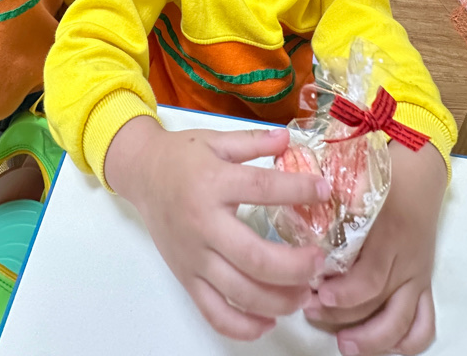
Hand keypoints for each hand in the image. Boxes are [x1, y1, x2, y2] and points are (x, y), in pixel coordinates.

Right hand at [104, 116, 330, 340]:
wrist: (140, 173)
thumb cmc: (181, 156)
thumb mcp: (217, 140)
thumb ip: (253, 141)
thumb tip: (289, 138)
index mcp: (214, 183)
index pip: (263, 188)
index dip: (299, 190)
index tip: (325, 191)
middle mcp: (204, 224)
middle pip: (255, 256)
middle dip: (295, 266)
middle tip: (319, 263)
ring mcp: (194, 256)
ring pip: (239, 291)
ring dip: (278, 300)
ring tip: (304, 293)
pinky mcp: (186, 277)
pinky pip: (214, 312)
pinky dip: (243, 327)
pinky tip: (268, 321)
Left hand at [303, 141, 446, 355]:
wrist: (420, 170)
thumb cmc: (382, 172)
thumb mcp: (354, 177)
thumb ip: (331, 196)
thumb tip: (292, 204)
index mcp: (388, 232)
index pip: (370, 276)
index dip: (344, 294)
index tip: (317, 295)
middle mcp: (406, 259)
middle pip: (379, 304)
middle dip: (344, 318)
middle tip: (311, 312)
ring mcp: (418, 274)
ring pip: (404, 323)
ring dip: (374, 341)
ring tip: (344, 344)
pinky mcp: (425, 283)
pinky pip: (425, 323)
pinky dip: (407, 343)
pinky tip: (381, 346)